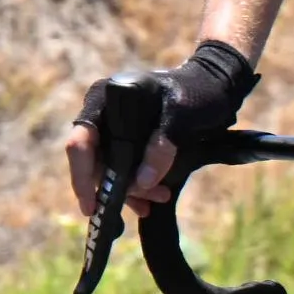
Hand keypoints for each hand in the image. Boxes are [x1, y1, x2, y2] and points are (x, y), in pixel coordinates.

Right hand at [64, 41, 258, 218]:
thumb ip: (163, 144)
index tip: (91, 205)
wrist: (213, 88)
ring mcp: (115, 129)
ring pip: (111, 170)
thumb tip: (143, 182)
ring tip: (158, 199)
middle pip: (95, 161)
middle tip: (144, 203)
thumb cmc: (195, 92)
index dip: (82, 175)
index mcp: (105, 100)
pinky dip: (138, 187)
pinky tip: (153, 199)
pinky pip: (126, 170)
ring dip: (132, 190)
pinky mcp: (130, 142)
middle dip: (115, 187)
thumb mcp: (182, 115)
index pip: (81, 141)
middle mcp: (103, 115)